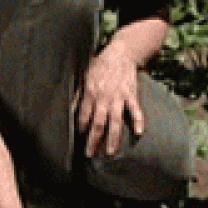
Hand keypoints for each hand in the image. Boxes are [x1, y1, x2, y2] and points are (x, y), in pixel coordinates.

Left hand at [76, 43, 142, 158]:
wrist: (121, 53)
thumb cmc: (100, 64)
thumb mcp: (84, 74)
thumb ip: (78, 91)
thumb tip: (69, 105)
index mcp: (90, 92)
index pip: (82, 116)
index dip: (80, 128)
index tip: (77, 139)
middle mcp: (104, 97)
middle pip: (97, 123)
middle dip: (93, 140)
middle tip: (89, 154)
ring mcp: (119, 97)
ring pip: (115, 122)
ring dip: (113, 138)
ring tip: (109, 152)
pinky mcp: (131, 95)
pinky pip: (135, 110)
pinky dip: (138, 121)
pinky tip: (139, 133)